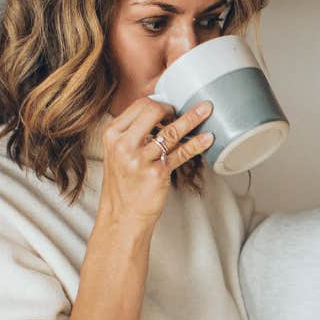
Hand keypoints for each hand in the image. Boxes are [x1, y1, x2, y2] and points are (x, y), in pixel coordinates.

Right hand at [97, 97, 214, 227]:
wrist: (122, 216)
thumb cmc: (124, 184)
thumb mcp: (119, 152)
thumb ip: (134, 132)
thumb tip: (162, 112)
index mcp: (112, 134)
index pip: (139, 105)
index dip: (159, 103)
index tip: (170, 107)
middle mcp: (123, 145)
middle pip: (153, 111)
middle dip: (172, 108)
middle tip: (183, 112)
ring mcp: (139, 160)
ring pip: (171, 131)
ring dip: (192, 118)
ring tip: (207, 110)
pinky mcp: (156, 174)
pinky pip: (181, 153)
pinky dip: (197, 144)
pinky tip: (207, 138)